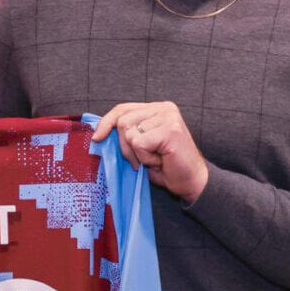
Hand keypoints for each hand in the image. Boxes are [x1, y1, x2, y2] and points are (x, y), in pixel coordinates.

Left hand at [92, 101, 208, 202]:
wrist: (192, 182)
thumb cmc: (167, 166)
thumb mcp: (143, 146)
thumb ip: (128, 135)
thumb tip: (100, 134)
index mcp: (157, 109)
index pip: (123, 108)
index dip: (106, 122)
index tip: (97, 138)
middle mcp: (163, 108)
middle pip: (122, 121)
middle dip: (125, 147)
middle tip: (140, 161)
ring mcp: (168, 117)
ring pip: (130, 133)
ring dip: (137, 154)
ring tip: (154, 159)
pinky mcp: (170, 129)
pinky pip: (139, 144)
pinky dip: (145, 158)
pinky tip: (160, 161)